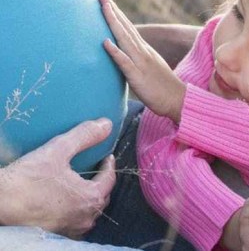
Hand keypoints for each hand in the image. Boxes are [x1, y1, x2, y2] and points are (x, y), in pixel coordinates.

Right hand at [0, 118, 115, 238]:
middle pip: (101, 197)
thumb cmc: (28, 179)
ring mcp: (70, 229)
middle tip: (96, 167)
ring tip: (83, 182)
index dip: (109, 165)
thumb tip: (106, 125)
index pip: (109, 179)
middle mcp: (84, 219)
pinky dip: (76, 209)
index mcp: (89, 198)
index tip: (106, 156)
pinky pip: (74, 221)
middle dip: (102, 181)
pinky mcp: (55, 234)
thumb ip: (85, 136)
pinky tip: (66, 199)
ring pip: (89, 212)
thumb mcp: (59, 150)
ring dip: (89, 196)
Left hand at [100, 0, 185, 121]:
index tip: (107, 0)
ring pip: (124, 39)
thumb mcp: (149, 67)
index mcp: (144, 50)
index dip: (117, 14)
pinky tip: (105, 42)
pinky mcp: (138, 76)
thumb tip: (124, 53)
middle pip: (126, 28)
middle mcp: (142, 52)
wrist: (178, 99)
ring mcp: (141, 63)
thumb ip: (137, 58)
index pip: (128, 28)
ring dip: (113, 23)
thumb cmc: (162, 86)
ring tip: (103, 8)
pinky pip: (125, 62)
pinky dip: (115, 51)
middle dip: (113, 11)